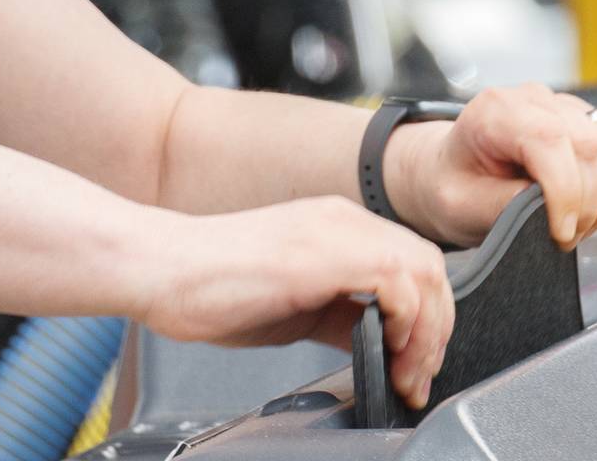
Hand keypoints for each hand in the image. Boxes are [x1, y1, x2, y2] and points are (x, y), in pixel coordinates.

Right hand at [134, 196, 456, 409]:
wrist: (160, 269)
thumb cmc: (208, 287)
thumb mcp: (293, 306)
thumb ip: (339, 314)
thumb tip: (377, 342)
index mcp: (335, 228)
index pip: (414, 264)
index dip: (429, 319)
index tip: (415, 365)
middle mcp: (341, 220)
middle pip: (431, 266)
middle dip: (436, 330)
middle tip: (418, 376)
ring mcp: (332, 231)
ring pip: (423, 271)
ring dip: (427, 331)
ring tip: (407, 372)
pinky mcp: (319, 252)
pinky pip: (396, 281)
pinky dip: (405, 322)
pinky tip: (386, 351)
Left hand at [386, 84, 596, 248]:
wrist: (456, 173)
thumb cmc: (455, 186)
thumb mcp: (459, 205)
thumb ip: (501, 204)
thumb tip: (547, 208)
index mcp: (495, 111)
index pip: (549, 138)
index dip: (565, 190)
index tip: (559, 231)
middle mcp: (536, 100)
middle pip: (591, 144)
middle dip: (587, 204)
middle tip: (564, 236)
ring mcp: (570, 107)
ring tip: (577, 224)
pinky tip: (596, 207)